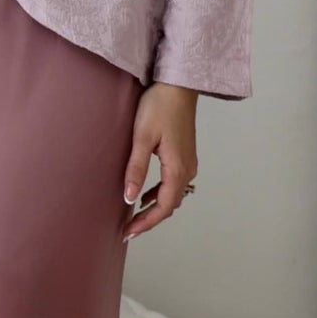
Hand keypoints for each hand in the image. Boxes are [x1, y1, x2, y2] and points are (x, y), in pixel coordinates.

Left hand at [121, 82, 198, 241]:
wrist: (178, 84)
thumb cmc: (159, 106)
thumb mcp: (142, 138)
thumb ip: (136, 170)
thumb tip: (130, 198)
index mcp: (177, 168)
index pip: (163, 207)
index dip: (146, 223)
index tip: (128, 233)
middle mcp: (187, 169)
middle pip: (170, 205)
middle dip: (149, 219)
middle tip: (128, 229)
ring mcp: (188, 162)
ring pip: (173, 195)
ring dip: (155, 207)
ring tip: (134, 216)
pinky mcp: (185, 155)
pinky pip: (174, 184)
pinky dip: (160, 194)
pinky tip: (146, 193)